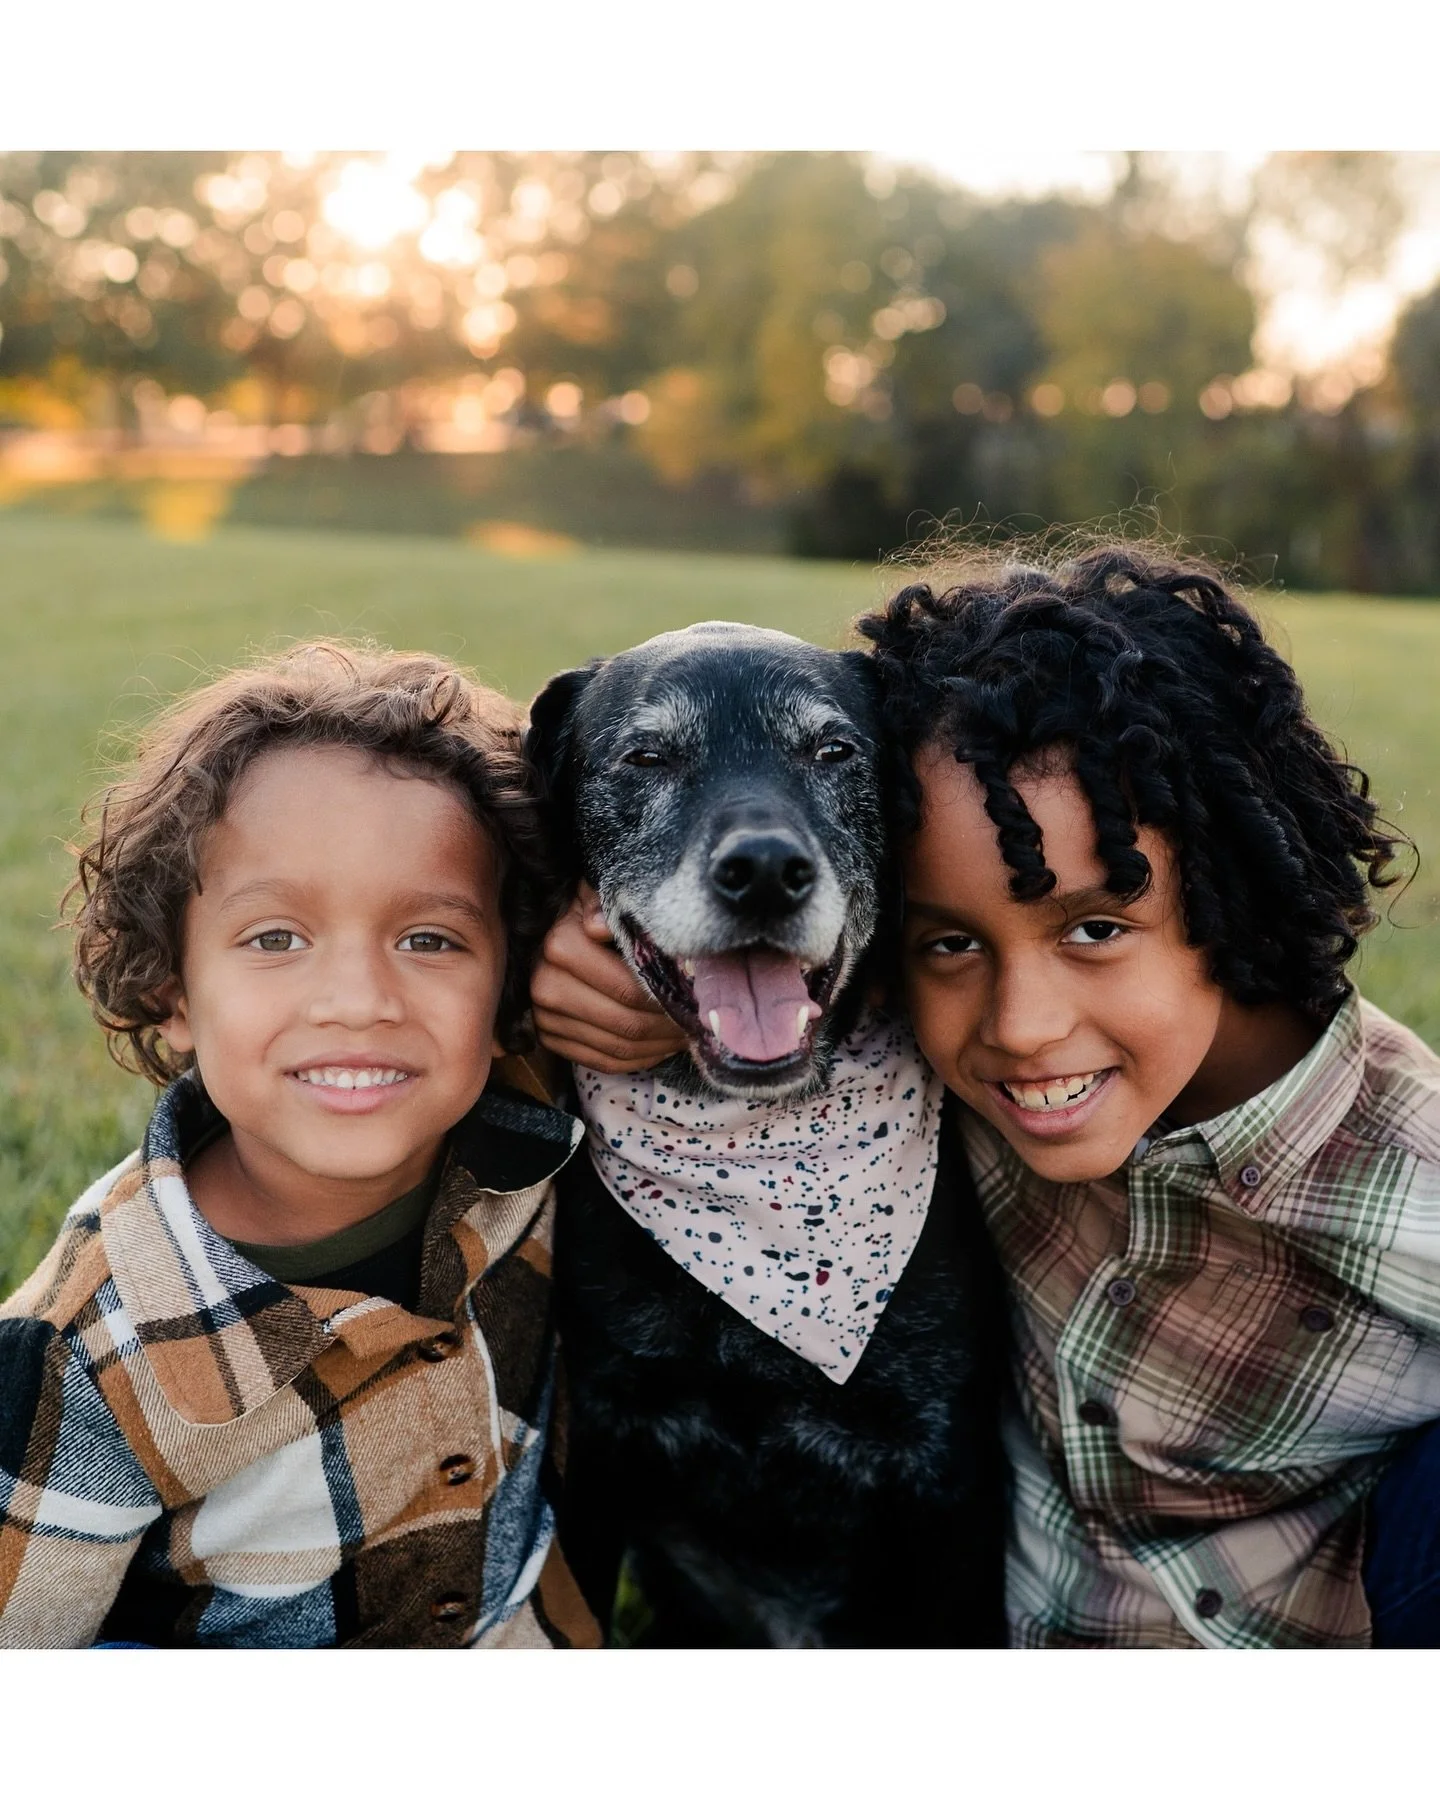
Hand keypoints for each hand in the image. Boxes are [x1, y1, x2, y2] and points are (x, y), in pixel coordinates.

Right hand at [531, 883, 688, 1072]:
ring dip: (659, 1046)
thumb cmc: (585, 909)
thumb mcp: (597, 895)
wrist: (548, 930)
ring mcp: (546, 1018)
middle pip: (626, 1023)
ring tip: (687, 1034)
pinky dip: (638, 1059)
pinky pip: (602, 1061)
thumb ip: (607, 906)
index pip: (628, 988)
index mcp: (560, 947)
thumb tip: (601, 925)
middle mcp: (546, 987)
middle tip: (700, 1022)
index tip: (696, 997)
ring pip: (618, 1047)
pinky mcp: (550, 1040)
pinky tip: (662, 1046)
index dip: (666, 997)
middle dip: (669, 1026)